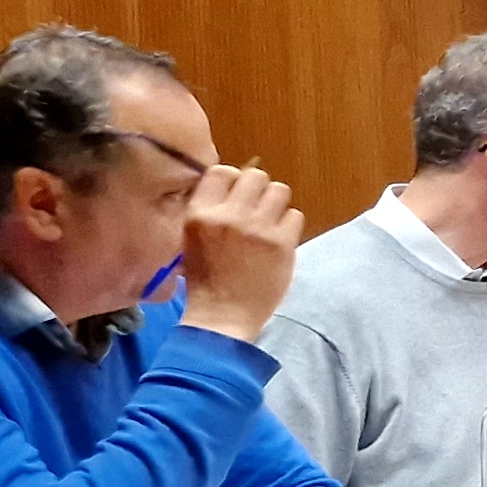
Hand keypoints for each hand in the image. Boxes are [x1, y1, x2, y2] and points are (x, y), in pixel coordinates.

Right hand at [173, 163, 304, 343]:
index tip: (237, 193)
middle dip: (258, 189)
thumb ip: (210, 210)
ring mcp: (258, 229)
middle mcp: (229, 216)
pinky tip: (279, 240)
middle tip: (257, 209)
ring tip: (269, 223)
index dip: (233, 179)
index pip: (222, 171)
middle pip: (256, 175)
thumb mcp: (191, 238)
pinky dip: (289, 225)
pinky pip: (295, 215)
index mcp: (200, 214)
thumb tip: (234, 184)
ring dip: (276, 204)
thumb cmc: (205, 279)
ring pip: (280, 190)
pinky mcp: (282, 243)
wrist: (222, 315)